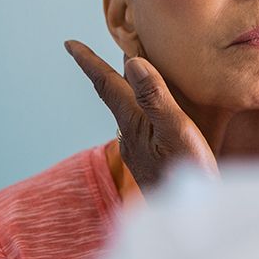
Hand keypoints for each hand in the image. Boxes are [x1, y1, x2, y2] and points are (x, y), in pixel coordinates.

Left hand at [64, 40, 218, 189]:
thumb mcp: (175, 130)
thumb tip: (132, 62)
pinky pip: (139, 120)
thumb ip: (155, 96)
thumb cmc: (186, 172)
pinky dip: (139, 103)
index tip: (69, 43)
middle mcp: (129, 131)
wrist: (189, 215)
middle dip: (104, 69)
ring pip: (126, 106)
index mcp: (132, 120)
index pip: (105, 83)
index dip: (87, 61)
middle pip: (113, 93)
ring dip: (123, 86)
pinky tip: (151, 107)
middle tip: (94, 50)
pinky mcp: (149, 157)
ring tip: (128, 69)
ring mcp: (138, 146)